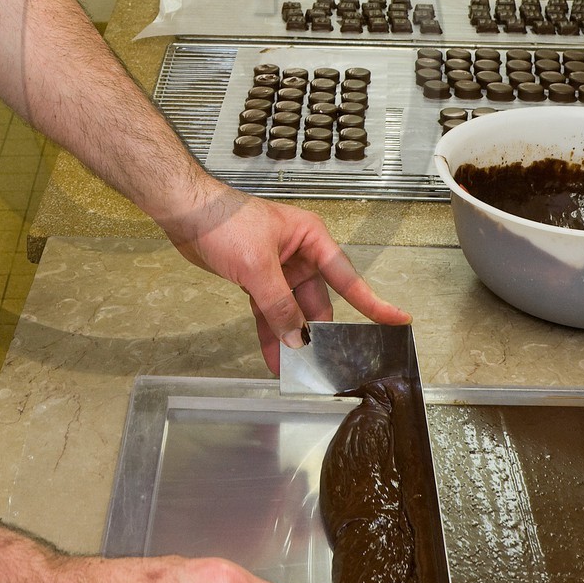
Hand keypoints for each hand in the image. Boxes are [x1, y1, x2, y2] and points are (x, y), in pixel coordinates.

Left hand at [164, 180, 409, 373]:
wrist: (185, 211)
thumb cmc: (224, 220)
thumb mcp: (257, 265)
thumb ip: (279, 304)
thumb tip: (297, 338)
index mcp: (310, 239)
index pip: (347, 277)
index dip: (372, 302)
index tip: (397, 319)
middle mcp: (299, 254)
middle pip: (318, 301)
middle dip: (319, 332)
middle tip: (326, 364)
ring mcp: (277, 269)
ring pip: (292, 311)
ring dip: (292, 338)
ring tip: (296, 371)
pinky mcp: (256, 280)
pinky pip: (270, 311)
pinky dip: (271, 332)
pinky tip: (273, 356)